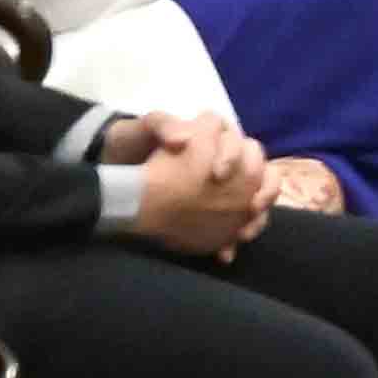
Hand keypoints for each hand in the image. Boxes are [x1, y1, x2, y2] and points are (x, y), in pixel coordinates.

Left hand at [130, 130, 277, 259]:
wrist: (117, 171)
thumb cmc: (134, 143)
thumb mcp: (143, 128)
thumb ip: (162, 125)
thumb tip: (183, 138)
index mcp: (212, 134)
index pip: (236, 140)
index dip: (234, 156)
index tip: (219, 174)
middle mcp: (225, 156)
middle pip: (257, 170)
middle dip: (260, 189)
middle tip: (250, 207)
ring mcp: (223, 183)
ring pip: (255, 196)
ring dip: (257, 215)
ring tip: (245, 233)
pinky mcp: (215, 206)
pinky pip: (237, 220)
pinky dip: (235, 235)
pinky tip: (226, 251)